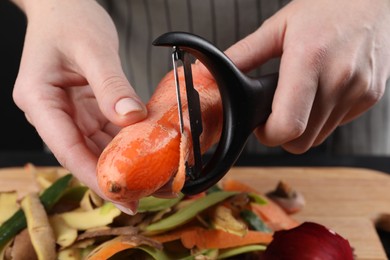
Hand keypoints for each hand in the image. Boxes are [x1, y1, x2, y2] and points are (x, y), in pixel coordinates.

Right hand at [12, 0, 146, 209]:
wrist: (64, 4)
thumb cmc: (69, 18)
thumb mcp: (93, 49)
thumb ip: (111, 84)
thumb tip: (132, 118)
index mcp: (39, 98)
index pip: (67, 148)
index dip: (94, 176)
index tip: (121, 196)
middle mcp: (50, 111)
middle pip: (80, 154)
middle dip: (110, 176)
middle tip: (141, 197)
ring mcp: (66, 111)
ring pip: (93, 146)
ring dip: (119, 163)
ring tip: (147, 180)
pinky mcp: (82, 107)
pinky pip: (103, 131)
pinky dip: (122, 143)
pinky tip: (143, 153)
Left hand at [225, 0, 389, 152]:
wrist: (371, 0)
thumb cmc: (326, 7)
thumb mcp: (278, 26)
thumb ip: (245, 54)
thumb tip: (214, 72)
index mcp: (309, 61)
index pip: (288, 126)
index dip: (268, 134)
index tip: (262, 125)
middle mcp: (339, 79)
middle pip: (302, 141)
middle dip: (283, 134)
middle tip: (276, 113)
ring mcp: (359, 90)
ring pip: (319, 137)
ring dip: (303, 126)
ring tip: (299, 98)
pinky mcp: (370, 96)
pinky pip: (338, 124)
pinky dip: (323, 117)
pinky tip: (320, 92)